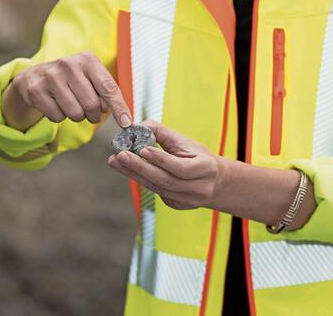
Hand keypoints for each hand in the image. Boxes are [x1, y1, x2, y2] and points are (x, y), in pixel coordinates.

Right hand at [2, 51, 131, 130]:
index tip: (127, 123)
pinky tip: (55, 104)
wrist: (34, 77)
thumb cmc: (71, 80)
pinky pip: (58, 117)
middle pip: (92, 105)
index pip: (108, 87)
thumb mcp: (90, 78)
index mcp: (87, 60)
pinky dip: (59, 116)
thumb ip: (106, 93)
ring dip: (77, 116)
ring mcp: (50, 76)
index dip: (119, 107)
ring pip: (75, 113)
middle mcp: (68, 64)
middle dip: (93, 115)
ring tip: (71, 105)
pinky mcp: (36, 90)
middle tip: (90, 112)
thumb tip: (123, 116)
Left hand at [107, 120, 225, 209]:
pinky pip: (157, 192)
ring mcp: (189, 200)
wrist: (215, 181)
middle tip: (120, 156)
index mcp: (206, 168)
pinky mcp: (178, 205)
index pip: (180, 167)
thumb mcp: (184, 141)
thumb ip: (161, 132)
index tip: (142, 149)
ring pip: (157, 188)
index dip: (161, 159)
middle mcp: (200, 188)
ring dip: (135, 174)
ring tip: (116, 161)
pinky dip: (141, 180)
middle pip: (165, 180)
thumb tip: (136, 126)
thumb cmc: (196, 156)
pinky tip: (128, 170)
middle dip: (140, 167)